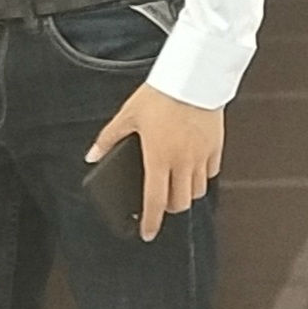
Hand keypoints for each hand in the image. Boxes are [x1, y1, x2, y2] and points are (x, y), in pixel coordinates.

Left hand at [89, 83, 222, 241]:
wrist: (193, 75)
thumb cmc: (160, 94)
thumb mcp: (128, 115)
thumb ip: (108, 138)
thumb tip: (91, 155)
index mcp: (158, 158)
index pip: (154, 201)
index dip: (151, 222)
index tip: (147, 233)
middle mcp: (182, 161)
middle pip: (180, 203)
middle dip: (169, 208)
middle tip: (161, 203)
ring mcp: (201, 155)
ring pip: (198, 191)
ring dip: (187, 194)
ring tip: (177, 185)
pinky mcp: (216, 146)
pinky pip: (212, 172)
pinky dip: (203, 176)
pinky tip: (194, 167)